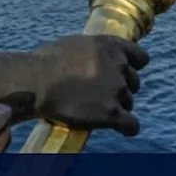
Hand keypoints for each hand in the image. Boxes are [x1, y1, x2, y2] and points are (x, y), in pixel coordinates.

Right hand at [31, 35, 148, 135]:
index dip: (133, 67)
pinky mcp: (111, 112)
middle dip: (121, 89)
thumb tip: (93, 61)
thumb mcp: (74, 46)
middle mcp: (118, 65)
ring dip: (118, 108)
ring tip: (97, 111)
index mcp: (110, 46)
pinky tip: (121, 130)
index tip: (124, 74)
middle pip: (134, 82)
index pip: (140, 57)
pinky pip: (131, 124)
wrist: (35, 81)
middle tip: (102, 96)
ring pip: (129, 103)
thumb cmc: (44, 63)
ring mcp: (117, 89)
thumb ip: (92, 53)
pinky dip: (127, 128)